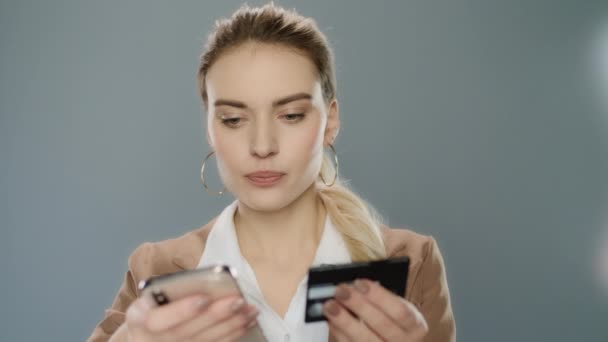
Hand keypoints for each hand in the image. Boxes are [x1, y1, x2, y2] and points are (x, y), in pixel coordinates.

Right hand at [124, 293, 257, 341]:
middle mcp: (151, 340)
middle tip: (237, 300)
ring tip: (250, 309)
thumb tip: (209, 280)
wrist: (147, 335)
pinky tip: (247, 322)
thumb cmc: (154, 308)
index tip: (203, 298)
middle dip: (215, 316)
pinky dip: (232, 334)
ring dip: (231, 325)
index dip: (181, 311)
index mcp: (138, 319)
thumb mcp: (153, 297)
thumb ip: (173, 291)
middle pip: (185, 332)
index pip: (156, 320)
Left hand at [324, 279, 427, 341]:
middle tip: (341, 291)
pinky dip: (339, 334)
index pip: (400, 311)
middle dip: (359, 305)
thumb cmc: (391, 320)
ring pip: (364, 340)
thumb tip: (354, 284)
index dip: (379, 296)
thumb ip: (379, 297)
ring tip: (329, 305)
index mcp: (415, 326)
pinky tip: (331, 322)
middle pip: (381, 324)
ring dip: (344, 321)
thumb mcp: (395, 307)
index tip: (360, 282)